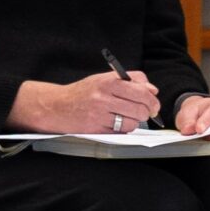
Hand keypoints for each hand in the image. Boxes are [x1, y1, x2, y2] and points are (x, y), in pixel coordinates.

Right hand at [10, 70, 158, 134]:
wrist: (56, 106)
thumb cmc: (83, 93)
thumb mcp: (104, 79)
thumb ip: (129, 81)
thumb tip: (153, 90)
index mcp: (107, 82)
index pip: (141, 88)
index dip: (152, 98)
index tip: (153, 103)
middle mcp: (103, 97)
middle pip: (141, 107)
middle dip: (148, 112)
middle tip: (146, 112)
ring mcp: (99, 114)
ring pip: (133, 122)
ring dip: (135, 122)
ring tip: (126, 117)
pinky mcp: (96, 128)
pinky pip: (121, 131)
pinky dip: (123, 129)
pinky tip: (116, 123)